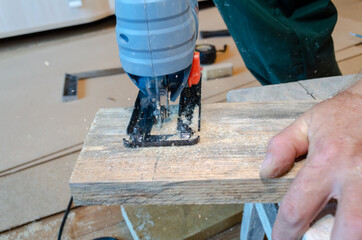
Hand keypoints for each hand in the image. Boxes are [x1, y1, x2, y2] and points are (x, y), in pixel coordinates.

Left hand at [260, 79, 361, 239]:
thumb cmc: (343, 115)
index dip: (285, 232)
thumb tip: (265, 172)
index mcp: (326, 161)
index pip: (297, 207)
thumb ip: (282, 146)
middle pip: (349, 228)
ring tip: (336, 235)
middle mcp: (354, 175)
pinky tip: (353, 224)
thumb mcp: (306, 124)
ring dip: (353, 236)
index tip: (281, 239)